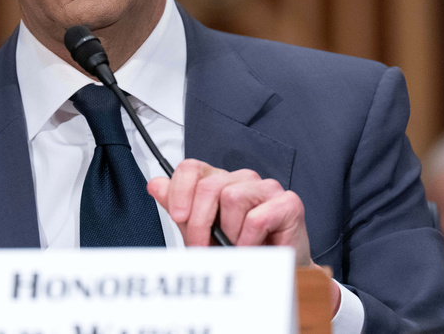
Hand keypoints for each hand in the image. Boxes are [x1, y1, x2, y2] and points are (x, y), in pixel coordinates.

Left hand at [148, 159, 340, 312]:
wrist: (274, 274)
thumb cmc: (238, 251)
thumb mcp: (200, 232)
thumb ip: (179, 207)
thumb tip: (155, 184)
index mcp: (219, 181)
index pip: (191, 168)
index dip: (180, 191)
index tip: (179, 217)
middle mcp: (241, 179)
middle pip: (208, 185)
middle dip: (200, 222)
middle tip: (203, 247)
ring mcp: (266, 188)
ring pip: (232, 197)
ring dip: (229, 233)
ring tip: (235, 247)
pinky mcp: (288, 202)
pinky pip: (257, 217)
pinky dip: (248, 240)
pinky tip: (250, 248)